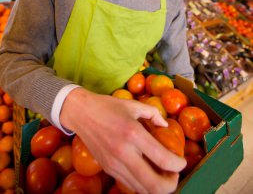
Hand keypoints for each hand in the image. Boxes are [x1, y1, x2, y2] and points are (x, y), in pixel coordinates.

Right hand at [60, 87, 185, 193]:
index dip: (178, 165)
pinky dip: (142, 184)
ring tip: (162, 175)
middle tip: (174, 175)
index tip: (182, 162)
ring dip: (157, 187)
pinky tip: (147, 173)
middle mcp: (124, 153)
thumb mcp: (133, 105)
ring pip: (142, 189)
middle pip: (154, 185)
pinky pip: (130, 185)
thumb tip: (165, 125)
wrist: (81, 113)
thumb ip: (153, 114)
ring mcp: (114, 164)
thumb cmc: (108, 106)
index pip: (163, 159)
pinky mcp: (108, 169)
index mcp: (134, 134)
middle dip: (170, 185)